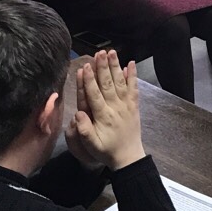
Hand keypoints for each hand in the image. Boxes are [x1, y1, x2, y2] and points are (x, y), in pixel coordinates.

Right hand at [71, 50, 144, 170]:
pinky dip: (133, 76)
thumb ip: (83, 130)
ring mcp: (126, 105)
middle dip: (103, 68)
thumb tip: (77, 114)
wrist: (129, 158)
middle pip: (108, 84)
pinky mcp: (134, 106)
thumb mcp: (91, 145)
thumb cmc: (106, 151)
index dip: (89, 80)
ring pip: (120, 83)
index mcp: (103, 116)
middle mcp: (115, 107)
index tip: (86, 66)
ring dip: (116, 67)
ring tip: (112, 52)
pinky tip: (131, 64)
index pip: (94, 95)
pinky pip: (134, 89)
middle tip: (100, 53)